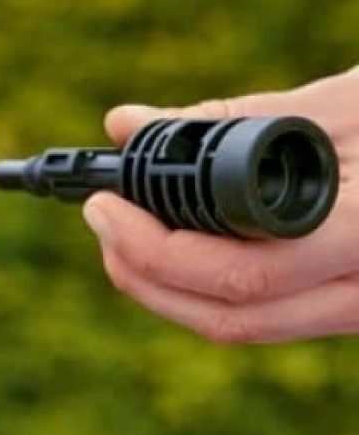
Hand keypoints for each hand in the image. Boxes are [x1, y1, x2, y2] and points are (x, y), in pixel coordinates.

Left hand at [82, 67, 358, 342]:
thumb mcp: (336, 105)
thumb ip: (229, 119)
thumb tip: (124, 122)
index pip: (242, 275)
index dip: (156, 251)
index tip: (104, 203)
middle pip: (232, 319)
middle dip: (145, 273)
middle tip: (100, 218)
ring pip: (246, 329)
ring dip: (167, 289)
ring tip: (121, 234)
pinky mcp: (350, 311)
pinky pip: (268, 318)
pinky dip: (207, 289)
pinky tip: (173, 250)